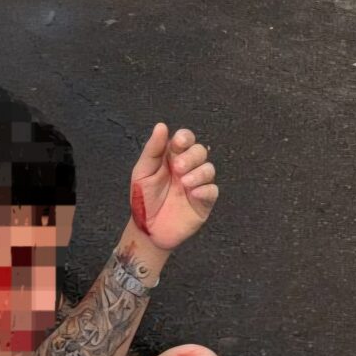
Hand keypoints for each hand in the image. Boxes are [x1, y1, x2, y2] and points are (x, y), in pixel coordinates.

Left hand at [129, 123, 218, 251]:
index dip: (185, 137)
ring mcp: (197, 185)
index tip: (178, 143)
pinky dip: (205, 189)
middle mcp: (187, 169)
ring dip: (199, 172)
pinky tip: (193, 194)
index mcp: (172, 158)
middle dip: (191, 156)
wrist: (147, 230)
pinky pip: (213, 191)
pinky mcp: (204, 202)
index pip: (185, 139)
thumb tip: (161, 126)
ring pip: (209, 169)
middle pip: (200, 151)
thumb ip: (152, 150)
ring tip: (184, 183)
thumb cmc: (143, 199)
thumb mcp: (142, 172)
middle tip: (178, 168)